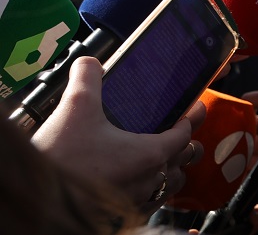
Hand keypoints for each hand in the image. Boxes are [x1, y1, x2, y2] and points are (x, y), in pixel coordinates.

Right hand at [32, 56, 204, 210]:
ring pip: (169, 186)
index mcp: (149, 153)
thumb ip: (87, 79)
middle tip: (182, 131)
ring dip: (171, 171)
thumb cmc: (62, 161)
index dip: (191, 118)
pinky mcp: (122, 219)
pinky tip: (136, 183)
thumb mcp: (75, 109)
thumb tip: (89, 62)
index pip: (184, 133)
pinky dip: (151, 191)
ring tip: (164, 159)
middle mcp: (149, 181)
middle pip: (183, 160)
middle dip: (186, 144)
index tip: (195, 108)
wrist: (37, 202)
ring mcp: (137, 202)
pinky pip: (149, 204)